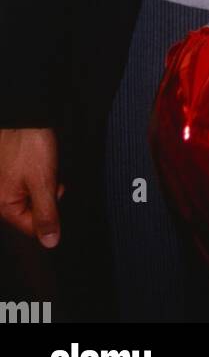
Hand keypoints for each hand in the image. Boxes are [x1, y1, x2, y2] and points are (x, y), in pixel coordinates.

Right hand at [0, 127, 63, 245]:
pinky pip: (24, 181)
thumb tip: (49, 242)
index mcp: (3, 204)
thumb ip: (46, 214)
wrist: (23, 114)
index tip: (55, 190)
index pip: (32, 227)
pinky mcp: (7, 169)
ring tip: (43, 162)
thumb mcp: (43, 181)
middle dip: (47, 195)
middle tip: (49, 173)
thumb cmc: (29, 144)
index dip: (51, 212)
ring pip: (30, 194)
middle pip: (31, 210)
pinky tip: (37, 158)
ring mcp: (2, 182)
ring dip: (43, 182)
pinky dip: (35, 172)